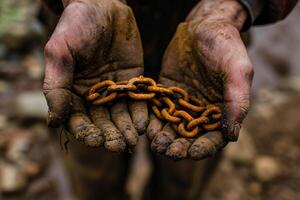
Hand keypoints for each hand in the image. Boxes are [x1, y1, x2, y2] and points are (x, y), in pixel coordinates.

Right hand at [43, 0, 147, 151]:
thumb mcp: (60, 53)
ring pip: (120, 116)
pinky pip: (137, 102)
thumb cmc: (76, 26)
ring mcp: (115, 90)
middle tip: (118, 146)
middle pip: (101, 122)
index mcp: (73, 92)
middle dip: (109, 135)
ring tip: (132, 140)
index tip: (94, 141)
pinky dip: (140, 114)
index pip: (78, 119)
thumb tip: (53, 122)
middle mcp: (94, 95)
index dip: (86, 132)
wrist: (103, 5)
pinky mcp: (133, 82)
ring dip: (126, 130)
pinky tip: (143, 125)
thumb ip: (56, 86)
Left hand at [147, 0, 252, 159]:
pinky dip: (153, 122)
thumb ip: (237, 101)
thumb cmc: (224, 46)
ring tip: (156, 143)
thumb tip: (232, 135)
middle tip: (169, 151)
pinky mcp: (167, 95)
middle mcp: (202, 111)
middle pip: (190, 137)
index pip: (214, 138)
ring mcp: (183, 104)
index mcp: (222, 109)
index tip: (192, 154)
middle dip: (180, 147)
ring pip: (172, 128)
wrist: (201, 26)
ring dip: (164, 138)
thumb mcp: (237, 70)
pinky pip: (159, 112)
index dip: (204, 148)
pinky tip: (147, 128)